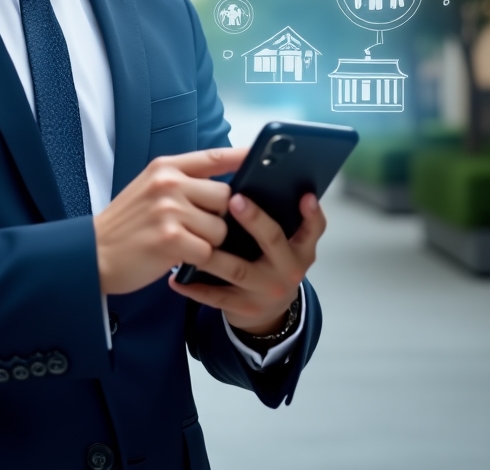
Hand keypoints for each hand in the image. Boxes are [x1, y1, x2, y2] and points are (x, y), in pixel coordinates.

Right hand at [93, 148, 244, 294]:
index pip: (214, 156)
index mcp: (166, 167)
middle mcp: (169, 183)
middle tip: (199, 229)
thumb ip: (183, 182)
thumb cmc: (127, 224)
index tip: (264, 155)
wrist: (94, 253)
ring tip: (185, 244)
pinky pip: (208, 252)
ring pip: (220, 228)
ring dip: (210, 243)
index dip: (243, 156)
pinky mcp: (170, 239)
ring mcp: (169, 210)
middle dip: (220, 218)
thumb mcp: (149, 189)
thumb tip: (226, 188)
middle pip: (226, 197)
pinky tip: (180, 258)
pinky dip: (200, 260)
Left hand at [167, 192, 325, 335]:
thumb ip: (276, 216)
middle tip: (234, 199)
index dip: (311, 214)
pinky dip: (194, 286)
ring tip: (192, 233)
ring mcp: (267, 291)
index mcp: (300, 248)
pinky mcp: (245, 308)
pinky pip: (216, 296)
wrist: (269, 311)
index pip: (313, 229)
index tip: (304, 196)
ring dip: (213, 252)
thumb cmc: (270, 262)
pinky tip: (176, 276)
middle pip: (274, 241)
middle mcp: (288, 270)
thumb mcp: (284, 243)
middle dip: (255, 219)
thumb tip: (253, 178)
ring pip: (238, 269)